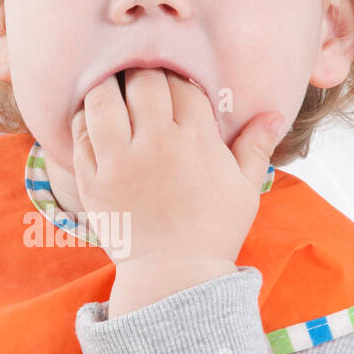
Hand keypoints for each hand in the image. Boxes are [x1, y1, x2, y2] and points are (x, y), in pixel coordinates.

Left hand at [71, 68, 283, 312]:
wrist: (174, 277)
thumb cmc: (214, 232)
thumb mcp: (245, 190)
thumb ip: (255, 147)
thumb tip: (273, 113)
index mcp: (196, 140)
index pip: (181, 84)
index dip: (176, 78)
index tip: (172, 86)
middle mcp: (156, 143)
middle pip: (143, 82)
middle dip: (142, 75)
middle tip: (141, 81)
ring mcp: (120, 162)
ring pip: (103, 100)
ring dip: (106, 88)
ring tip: (111, 90)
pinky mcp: (93, 181)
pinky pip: (80, 134)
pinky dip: (83, 119)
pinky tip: (92, 120)